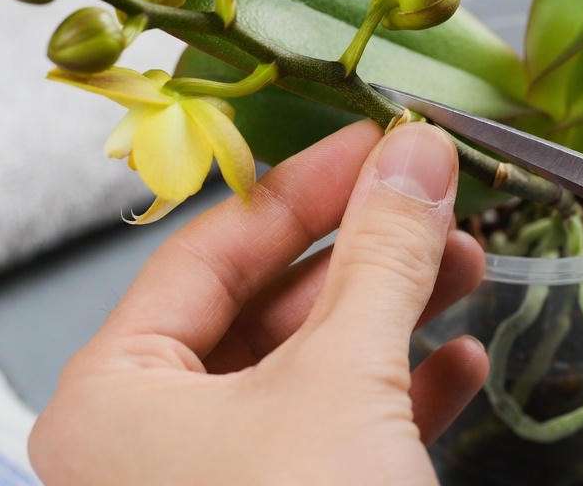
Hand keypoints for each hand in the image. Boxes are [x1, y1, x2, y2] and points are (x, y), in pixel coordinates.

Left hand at [28, 121, 487, 484]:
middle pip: (268, 306)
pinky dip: (403, 392)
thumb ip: (379, 255)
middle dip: (366, 253)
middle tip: (437, 200)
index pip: (210, 251)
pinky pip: (340, 434)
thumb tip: (416, 152)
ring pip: (312, 369)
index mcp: (114, 398)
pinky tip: (460, 360)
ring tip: (467, 267)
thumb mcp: (345, 378)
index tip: (381, 142)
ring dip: (396, 314)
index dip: (305, 186)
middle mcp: (151, 442)